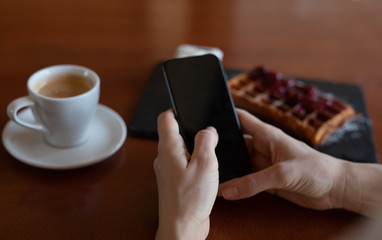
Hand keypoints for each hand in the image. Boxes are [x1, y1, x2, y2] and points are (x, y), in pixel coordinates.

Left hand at [154, 109, 218, 239]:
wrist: (183, 227)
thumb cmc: (190, 200)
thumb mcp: (205, 164)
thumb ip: (206, 141)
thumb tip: (208, 130)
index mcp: (168, 149)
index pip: (165, 118)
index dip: (177, 109)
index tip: (189, 107)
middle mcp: (164, 158)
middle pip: (175, 133)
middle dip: (192, 129)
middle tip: (209, 133)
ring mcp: (169, 170)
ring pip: (181, 149)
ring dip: (195, 147)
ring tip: (211, 151)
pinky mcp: (175, 181)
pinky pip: (184, 163)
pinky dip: (195, 161)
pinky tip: (208, 169)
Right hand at [218, 109, 345, 210]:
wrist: (336, 189)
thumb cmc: (318, 169)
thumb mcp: (284, 173)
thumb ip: (255, 182)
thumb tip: (229, 190)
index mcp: (268, 135)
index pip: (242, 119)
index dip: (225, 115)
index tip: (206, 119)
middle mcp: (263, 148)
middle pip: (236, 144)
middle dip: (221, 148)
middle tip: (201, 153)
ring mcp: (265, 165)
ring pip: (240, 164)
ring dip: (228, 170)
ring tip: (209, 173)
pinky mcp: (268, 181)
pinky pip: (247, 182)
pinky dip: (236, 186)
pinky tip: (224, 189)